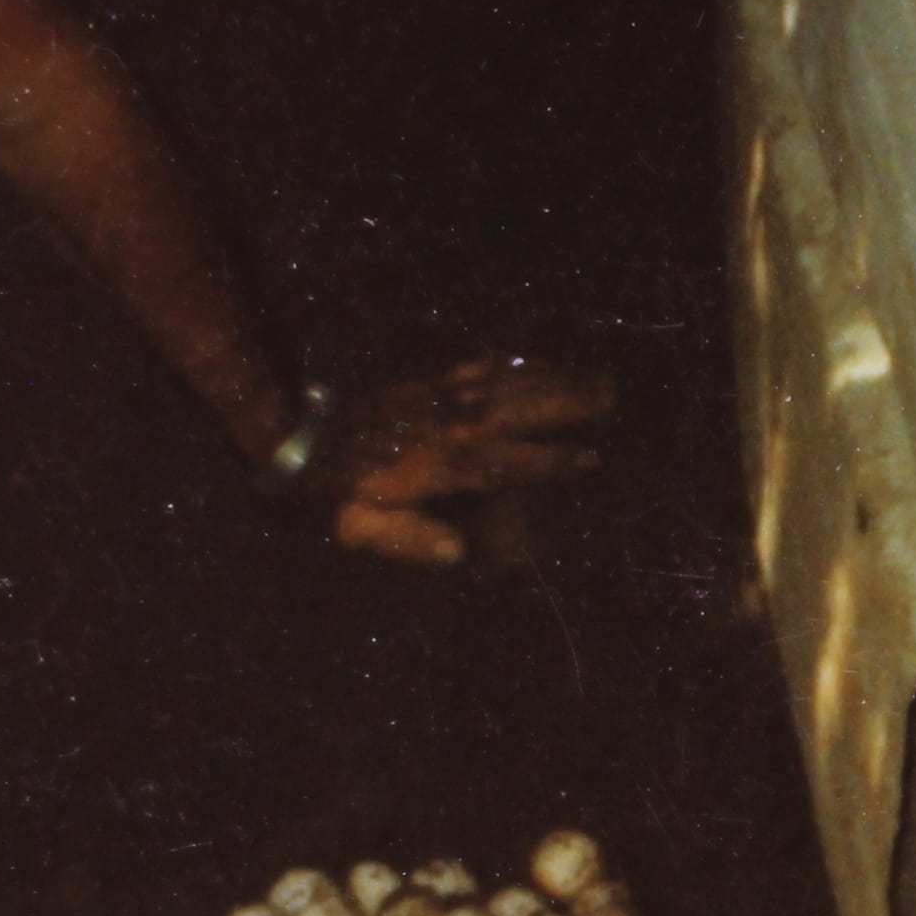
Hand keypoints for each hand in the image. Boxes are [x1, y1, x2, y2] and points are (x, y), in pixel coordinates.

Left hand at [309, 355, 609, 564]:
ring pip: (508, 386)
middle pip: (521, 410)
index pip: (510, 462)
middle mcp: (451, 427)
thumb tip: (457, 554)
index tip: (591, 457)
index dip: (551, 461)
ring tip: (594, 376)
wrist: (303, 437)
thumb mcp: (364, 528)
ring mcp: (443, 401)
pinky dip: (511, 364)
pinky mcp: (430, 385)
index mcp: (443, 465)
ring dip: (553, 380)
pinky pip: (479, 369)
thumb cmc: (339, 493)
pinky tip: (535, 361)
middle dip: (569, 403)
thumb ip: (411, 540)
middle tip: (612, 396)